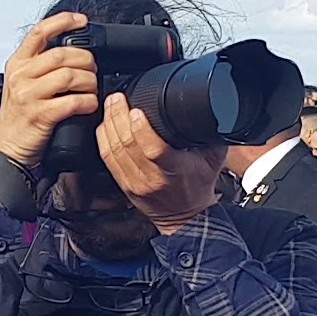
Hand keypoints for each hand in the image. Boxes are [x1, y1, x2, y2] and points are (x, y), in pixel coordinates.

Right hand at [0, 12, 99, 165]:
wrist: (7, 150)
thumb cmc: (19, 119)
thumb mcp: (21, 85)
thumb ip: (40, 67)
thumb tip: (71, 53)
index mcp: (17, 64)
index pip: (39, 32)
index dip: (63, 21)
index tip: (81, 21)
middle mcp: (20, 76)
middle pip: (62, 54)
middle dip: (85, 61)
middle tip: (92, 71)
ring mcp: (28, 95)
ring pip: (70, 75)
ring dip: (89, 81)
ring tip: (92, 89)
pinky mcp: (40, 114)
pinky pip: (73, 101)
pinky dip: (88, 102)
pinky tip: (89, 105)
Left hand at [96, 93, 223, 234]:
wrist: (185, 217)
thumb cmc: (198, 186)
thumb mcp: (212, 159)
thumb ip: (209, 135)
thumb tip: (207, 110)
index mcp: (174, 171)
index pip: (153, 149)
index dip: (141, 128)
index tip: (136, 109)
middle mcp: (150, 178)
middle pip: (127, 145)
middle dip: (119, 117)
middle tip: (118, 98)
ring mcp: (134, 183)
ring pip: (113, 150)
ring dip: (109, 124)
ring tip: (111, 105)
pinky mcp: (123, 184)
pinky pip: (107, 159)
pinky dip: (104, 138)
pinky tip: (106, 124)